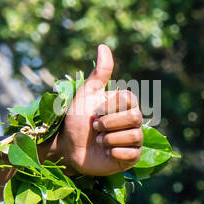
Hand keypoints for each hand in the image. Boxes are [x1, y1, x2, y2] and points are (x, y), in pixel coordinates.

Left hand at [43, 44, 143, 174]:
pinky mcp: (131, 158)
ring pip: (133, 136)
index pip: (131, 101)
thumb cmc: (76, 119)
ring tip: (98, 140)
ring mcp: (134, 140)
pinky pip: (131, 153)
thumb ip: (100, 73)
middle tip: (95, 127)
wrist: (68, 147)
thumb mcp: (87, 94)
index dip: (110, 106)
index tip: (96, 111)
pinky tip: (105, 153)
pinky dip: (114, 153)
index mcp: (126, 105)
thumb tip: (104, 46)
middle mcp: (134, 122)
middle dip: (109, 123)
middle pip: (135, 118)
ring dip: (109, 138)